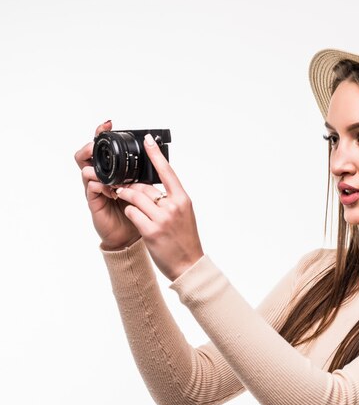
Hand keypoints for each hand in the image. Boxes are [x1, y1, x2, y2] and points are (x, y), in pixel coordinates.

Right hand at [75, 120, 140, 249]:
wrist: (134, 235)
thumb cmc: (141, 212)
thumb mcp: (147, 188)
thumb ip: (147, 173)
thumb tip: (159, 154)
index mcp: (116, 172)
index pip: (105, 149)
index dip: (102, 134)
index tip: (109, 123)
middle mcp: (103, 178)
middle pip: (86, 154)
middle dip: (90, 145)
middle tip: (97, 141)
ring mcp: (96, 189)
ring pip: (85, 169)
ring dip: (96, 167)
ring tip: (108, 172)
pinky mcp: (94, 202)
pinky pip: (91, 189)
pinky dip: (99, 186)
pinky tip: (110, 189)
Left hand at [113, 134, 203, 280]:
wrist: (188, 264)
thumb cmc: (185, 238)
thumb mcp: (183, 214)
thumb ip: (170, 199)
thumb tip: (151, 186)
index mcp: (183, 199)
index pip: (167, 172)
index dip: (156, 155)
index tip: (147, 140)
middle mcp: (173, 206)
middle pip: (144, 187)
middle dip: (132, 187)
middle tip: (123, 187)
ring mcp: (162, 219)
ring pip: (134, 197)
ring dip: (126, 197)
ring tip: (123, 198)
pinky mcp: (150, 231)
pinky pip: (131, 213)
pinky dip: (129, 213)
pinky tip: (134, 218)